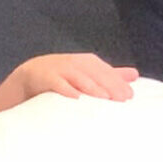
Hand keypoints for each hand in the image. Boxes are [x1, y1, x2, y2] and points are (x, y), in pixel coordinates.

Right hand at [16, 53, 138, 101]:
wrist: (27, 77)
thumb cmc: (62, 78)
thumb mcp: (87, 75)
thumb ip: (109, 75)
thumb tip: (135, 75)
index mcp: (86, 62)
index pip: (104, 71)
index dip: (117, 82)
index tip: (129, 97)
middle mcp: (73, 62)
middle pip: (93, 72)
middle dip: (108, 85)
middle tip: (120, 100)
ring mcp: (57, 68)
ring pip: (76, 75)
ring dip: (90, 86)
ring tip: (103, 98)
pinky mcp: (42, 76)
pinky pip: (54, 82)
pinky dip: (64, 88)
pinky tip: (75, 98)